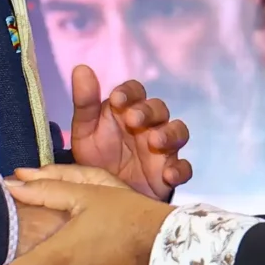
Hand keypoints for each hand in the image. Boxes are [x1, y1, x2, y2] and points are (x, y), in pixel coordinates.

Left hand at [64, 65, 191, 200]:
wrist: (103, 197)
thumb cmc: (96, 158)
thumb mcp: (85, 132)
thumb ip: (85, 102)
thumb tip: (81, 67)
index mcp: (128, 111)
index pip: (135, 91)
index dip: (129, 93)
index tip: (116, 100)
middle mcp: (149, 126)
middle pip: (159, 109)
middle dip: (148, 112)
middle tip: (133, 121)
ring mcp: (163, 149)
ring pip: (178, 132)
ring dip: (169, 134)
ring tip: (155, 142)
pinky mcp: (169, 173)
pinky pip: (184, 168)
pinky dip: (180, 170)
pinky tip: (167, 176)